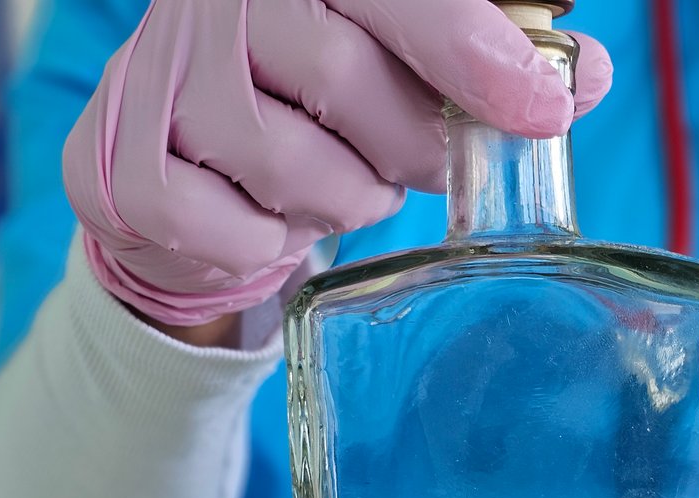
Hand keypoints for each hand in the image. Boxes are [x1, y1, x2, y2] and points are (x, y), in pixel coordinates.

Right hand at [63, 0, 611, 326]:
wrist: (184, 159)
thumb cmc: (318, 95)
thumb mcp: (408, 57)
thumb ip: (493, 61)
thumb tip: (581, 80)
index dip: (473, 51)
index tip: (540, 109)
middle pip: (345, 79)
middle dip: (405, 145)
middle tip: (407, 156)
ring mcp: (154, 79)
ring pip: (296, 167)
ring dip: (343, 200)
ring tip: (331, 177)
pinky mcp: (117, 168)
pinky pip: (237, 235)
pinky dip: (273, 247)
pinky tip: (265, 212)